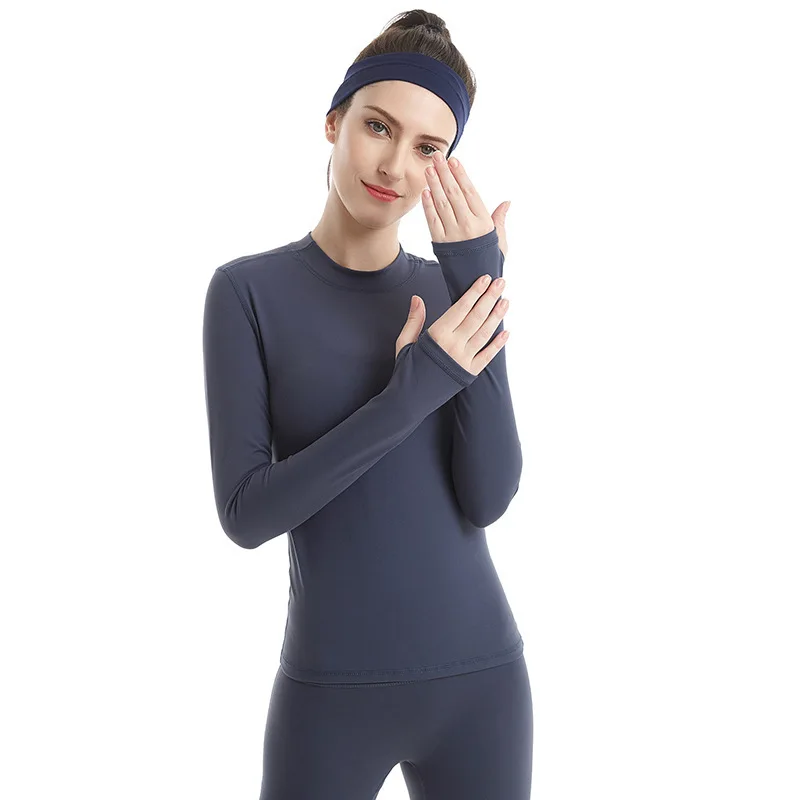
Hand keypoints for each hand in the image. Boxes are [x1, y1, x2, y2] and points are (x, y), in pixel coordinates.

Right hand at [395, 274, 509, 375]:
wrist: (409, 401)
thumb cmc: (405, 371)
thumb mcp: (404, 343)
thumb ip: (414, 320)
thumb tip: (417, 298)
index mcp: (437, 335)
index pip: (461, 308)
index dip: (474, 292)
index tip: (484, 279)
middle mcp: (453, 346)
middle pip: (477, 317)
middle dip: (490, 298)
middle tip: (501, 282)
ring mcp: (464, 360)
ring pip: (485, 333)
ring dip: (497, 316)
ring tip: (506, 301)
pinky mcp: (469, 373)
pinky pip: (487, 356)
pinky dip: (498, 344)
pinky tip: (506, 332)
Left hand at [422, 151, 509, 257]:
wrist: (475, 284)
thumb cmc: (489, 260)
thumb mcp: (500, 240)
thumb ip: (500, 219)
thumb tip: (506, 202)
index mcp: (484, 222)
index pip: (470, 192)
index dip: (461, 175)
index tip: (454, 161)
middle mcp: (467, 226)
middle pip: (454, 194)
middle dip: (444, 173)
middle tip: (436, 157)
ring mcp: (452, 234)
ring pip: (441, 204)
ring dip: (434, 185)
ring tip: (428, 169)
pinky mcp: (440, 243)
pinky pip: (432, 221)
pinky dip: (428, 206)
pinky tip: (425, 192)